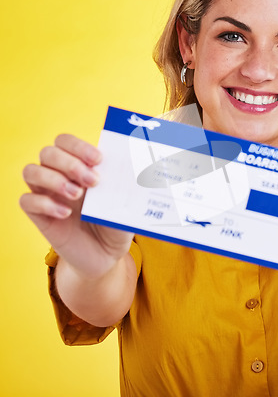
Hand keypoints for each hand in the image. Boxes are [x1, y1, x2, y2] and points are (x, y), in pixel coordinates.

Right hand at [20, 134, 133, 279]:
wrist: (107, 255)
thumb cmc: (116, 222)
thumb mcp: (125, 202)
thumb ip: (124, 185)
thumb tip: (133, 167)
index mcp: (80, 165)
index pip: (66, 141)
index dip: (78, 146)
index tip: (98, 159)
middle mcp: (60, 175)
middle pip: (48, 152)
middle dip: (70, 163)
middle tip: (93, 181)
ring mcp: (47, 194)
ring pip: (31, 171)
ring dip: (54, 179)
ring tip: (77, 195)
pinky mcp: (39, 215)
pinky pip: (26, 200)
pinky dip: (44, 203)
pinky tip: (65, 213)